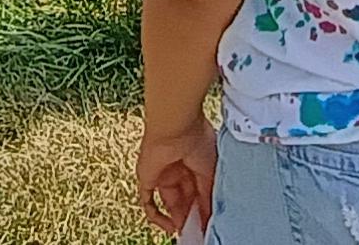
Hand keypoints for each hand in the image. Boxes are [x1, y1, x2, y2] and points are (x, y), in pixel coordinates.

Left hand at [137, 121, 217, 236]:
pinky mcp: (147, 178)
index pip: (199, 191)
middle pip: (185, 199)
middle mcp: (179, 169)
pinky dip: (157, 217)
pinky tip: (169, 227)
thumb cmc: (197, 139)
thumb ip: (208, 196)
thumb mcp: (210, 172)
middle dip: (191, 215)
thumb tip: (211, 216)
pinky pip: (148, 202)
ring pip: (169, 202)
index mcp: (196, 162)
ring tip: (187, 232)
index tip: (209, 223)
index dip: (203, 208)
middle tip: (199, 230)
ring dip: (178, 218)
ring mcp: (162, 174)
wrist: (175, 126)